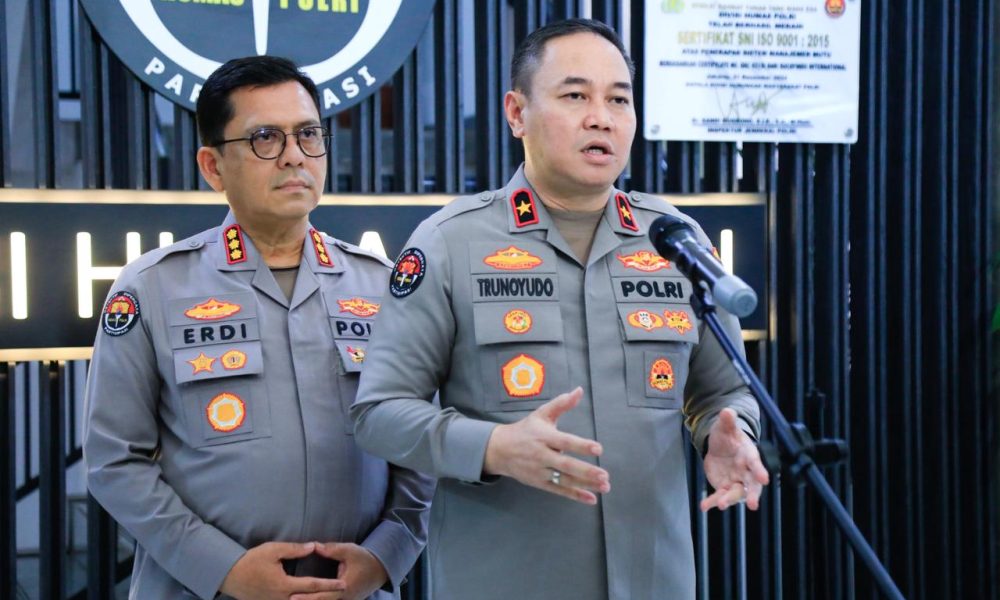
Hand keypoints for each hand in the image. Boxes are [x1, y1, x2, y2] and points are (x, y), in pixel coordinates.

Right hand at [220, 542, 345, 599]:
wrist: (229, 576)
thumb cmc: (251, 561)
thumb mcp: (273, 550)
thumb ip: (294, 549)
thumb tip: (313, 547)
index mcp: (284, 585)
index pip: (312, 586)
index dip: (329, 585)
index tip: (343, 584)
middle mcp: (282, 599)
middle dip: (327, 596)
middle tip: (343, 590)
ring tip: (330, 595)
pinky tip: (310, 598)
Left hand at [299, 543, 387, 599]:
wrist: (380, 569)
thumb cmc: (364, 558)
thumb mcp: (349, 550)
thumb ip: (332, 549)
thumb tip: (314, 546)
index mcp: (344, 587)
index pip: (322, 594)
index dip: (307, 596)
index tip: (292, 595)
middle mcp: (344, 597)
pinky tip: (309, 599)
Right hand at [483, 387, 609, 504]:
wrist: (499, 450)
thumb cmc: (525, 430)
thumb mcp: (541, 414)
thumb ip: (561, 404)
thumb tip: (579, 391)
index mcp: (544, 436)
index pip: (564, 441)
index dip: (581, 445)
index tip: (598, 448)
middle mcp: (541, 455)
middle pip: (565, 464)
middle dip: (586, 471)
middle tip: (604, 475)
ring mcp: (540, 471)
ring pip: (564, 480)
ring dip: (585, 485)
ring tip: (604, 487)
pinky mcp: (539, 483)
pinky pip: (559, 490)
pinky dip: (575, 495)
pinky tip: (591, 499)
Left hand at [700, 408, 769, 511]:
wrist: (719, 447)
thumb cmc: (728, 437)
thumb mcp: (725, 427)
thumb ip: (727, 421)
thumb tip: (727, 411)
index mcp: (749, 456)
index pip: (756, 464)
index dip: (760, 471)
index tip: (765, 478)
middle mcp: (745, 472)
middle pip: (752, 486)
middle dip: (752, 495)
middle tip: (752, 504)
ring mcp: (735, 482)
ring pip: (735, 494)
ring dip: (729, 500)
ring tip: (721, 505)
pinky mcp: (723, 487)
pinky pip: (719, 496)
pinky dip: (712, 502)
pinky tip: (704, 506)